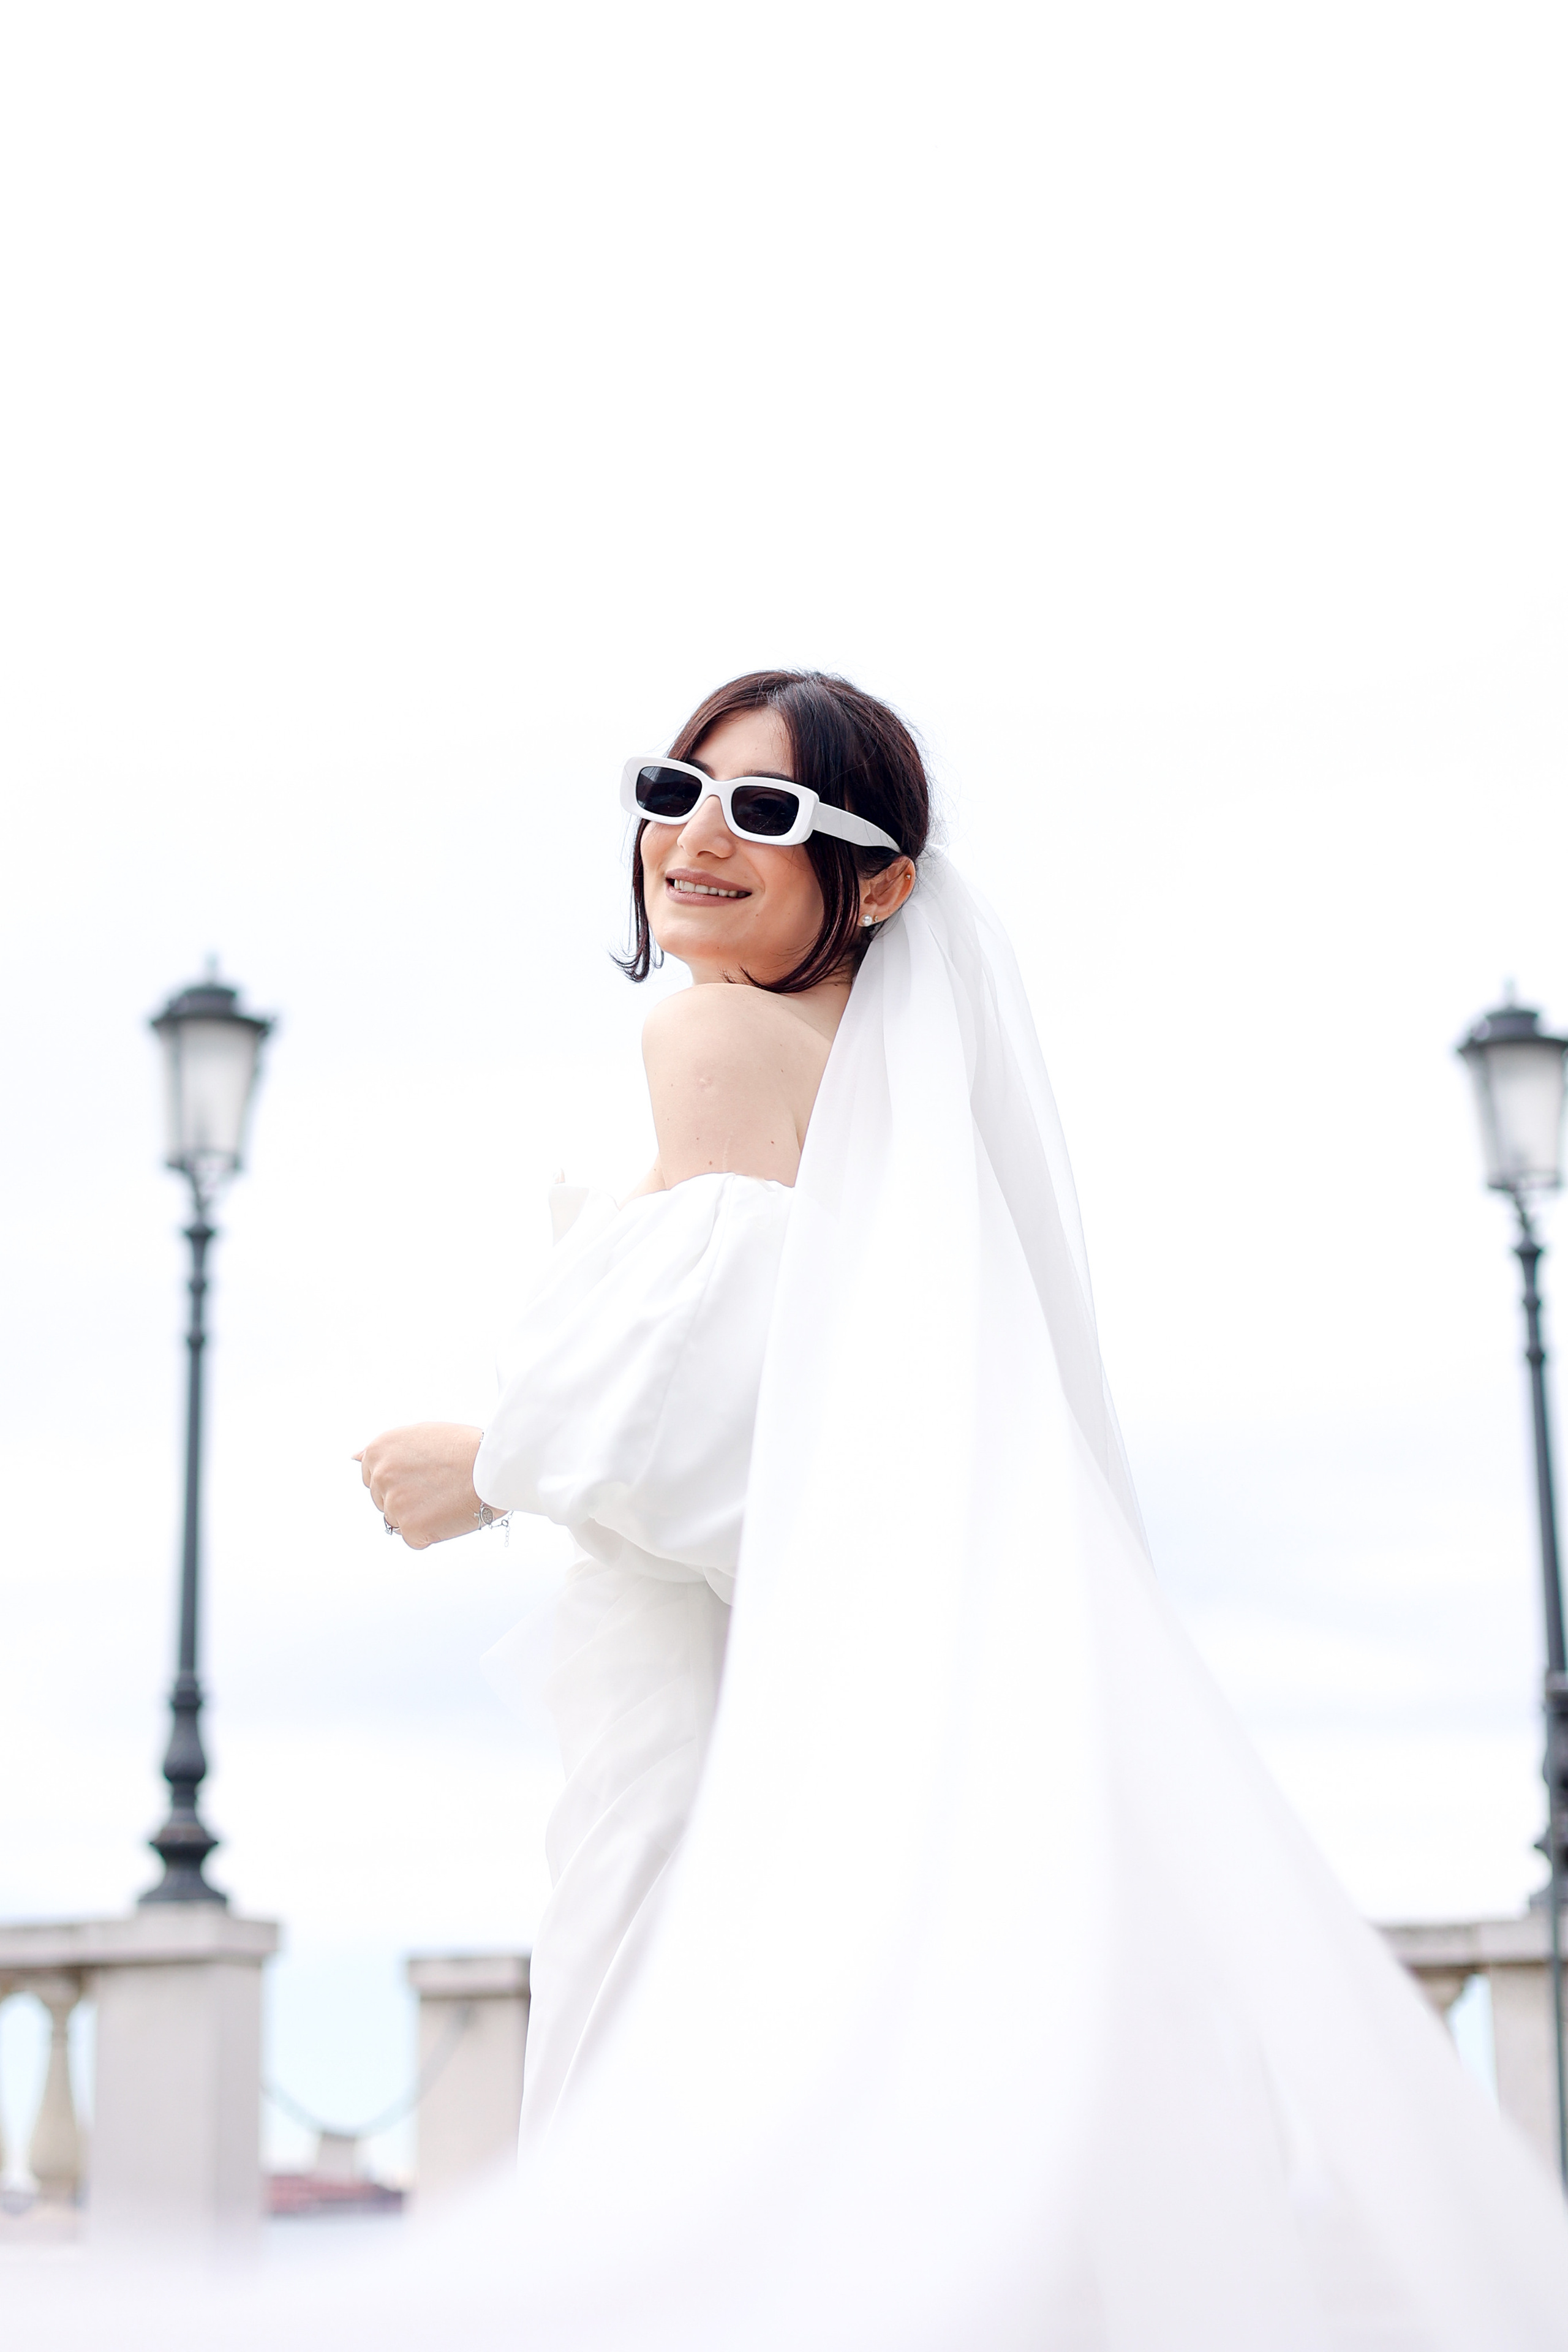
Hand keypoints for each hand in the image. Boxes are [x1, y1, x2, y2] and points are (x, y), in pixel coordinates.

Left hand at [354, 1423, 492, 1549]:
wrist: (493, 1466)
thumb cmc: (463, 1448)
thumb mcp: (419, 1434)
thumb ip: (387, 1449)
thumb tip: (355, 1457)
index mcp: (379, 1450)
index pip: (373, 1478)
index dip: (400, 1480)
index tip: (421, 1477)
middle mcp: (380, 1475)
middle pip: (384, 1501)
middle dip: (407, 1499)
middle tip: (438, 1487)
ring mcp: (394, 1503)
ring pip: (399, 1521)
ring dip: (420, 1516)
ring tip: (446, 1498)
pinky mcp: (410, 1528)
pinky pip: (415, 1539)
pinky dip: (432, 1533)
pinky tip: (448, 1513)